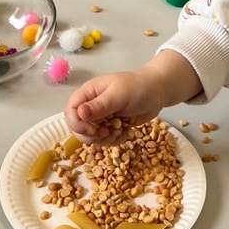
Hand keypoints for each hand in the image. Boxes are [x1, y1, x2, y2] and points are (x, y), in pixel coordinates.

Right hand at [64, 53, 201, 144]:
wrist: (158, 92)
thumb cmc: (138, 88)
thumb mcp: (119, 95)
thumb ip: (99, 105)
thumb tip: (79, 113)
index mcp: (89, 93)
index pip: (71, 110)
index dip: (77, 124)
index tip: (92, 130)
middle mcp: (91, 106)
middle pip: (77, 127)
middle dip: (90, 136)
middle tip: (106, 133)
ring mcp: (101, 117)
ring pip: (90, 137)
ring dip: (104, 139)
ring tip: (119, 132)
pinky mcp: (111, 126)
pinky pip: (105, 140)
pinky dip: (114, 140)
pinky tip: (125, 132)